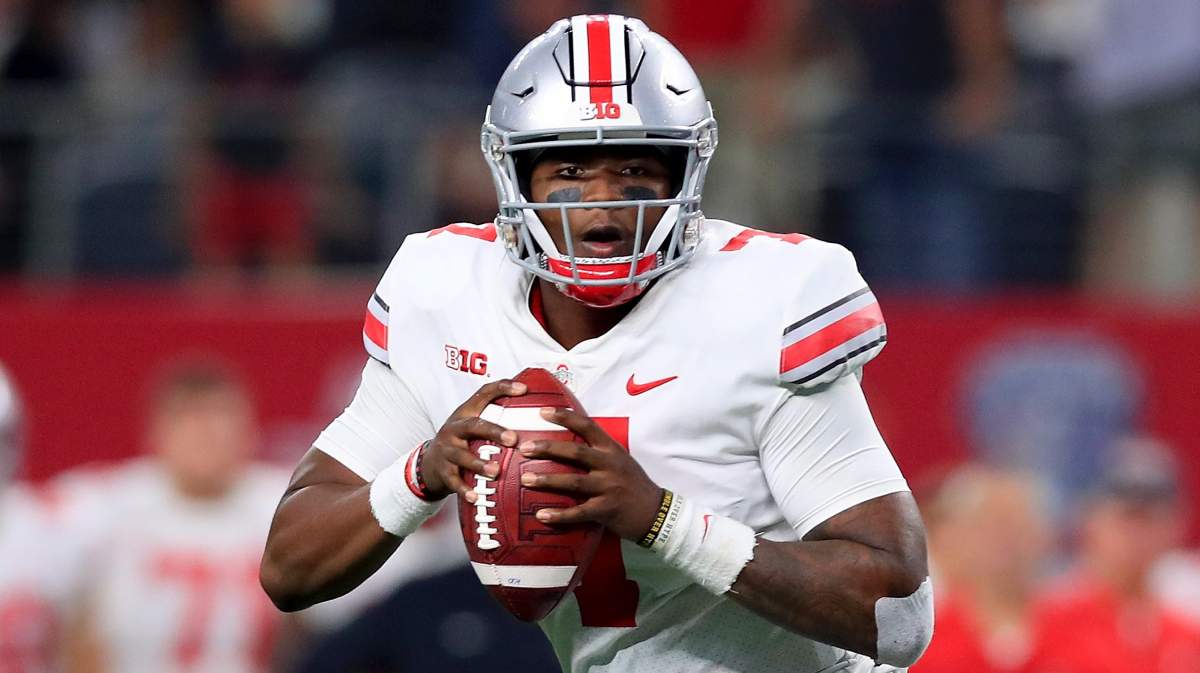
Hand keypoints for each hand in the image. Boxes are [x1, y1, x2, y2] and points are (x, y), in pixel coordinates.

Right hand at [421, 379, 525, 501]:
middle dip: (493, 431)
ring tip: (496, 471)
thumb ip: (497, 417)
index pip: (484, 394)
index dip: (502, 388)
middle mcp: (454, 429)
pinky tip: (475, 497)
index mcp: (466, 414)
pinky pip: (454, 481)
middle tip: (513, 439)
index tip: (523, 389)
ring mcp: (447, 450)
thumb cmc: (460, 441)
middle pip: (473, 425)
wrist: (429, 464)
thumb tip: (536, 409)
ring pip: (461, 456)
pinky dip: (464, 490)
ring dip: (479, 464)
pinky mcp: (443, 471)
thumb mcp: (473, 425)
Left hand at [517, 407, 662, 540]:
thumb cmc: (632, 484)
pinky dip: (559, 515)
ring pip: (573, 482)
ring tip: (525, 479)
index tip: (542, 412)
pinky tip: (541, 515)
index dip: (565, 417)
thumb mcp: (620, 459)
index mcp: (611, 449)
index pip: (587, 426)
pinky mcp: (606, 511)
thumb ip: (598, 450)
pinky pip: (578, 513)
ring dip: (547, 481)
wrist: (656, 512)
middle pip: (575, 452)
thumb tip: (567, 441)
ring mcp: (608, 488)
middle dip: (548, 448)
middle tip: (524, 448)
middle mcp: (610, 465)